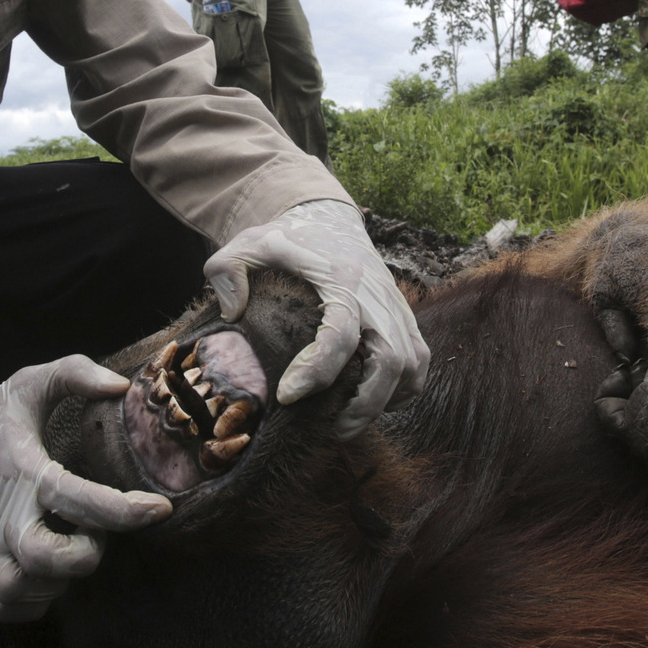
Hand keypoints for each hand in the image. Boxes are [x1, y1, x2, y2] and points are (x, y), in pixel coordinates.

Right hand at [0, 357, 172, 621]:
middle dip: (84, 553)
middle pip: (45, 559)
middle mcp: (5, 520)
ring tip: (70, 546)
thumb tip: (120, 386)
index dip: (123, 511)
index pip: (75, 500)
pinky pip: (12, 608)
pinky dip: (37, 601)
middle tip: (95, 534)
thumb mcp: (31, 382)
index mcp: (25, 474)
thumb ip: (75, 373)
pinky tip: (51, 573)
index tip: (159, 509)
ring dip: (61, 579)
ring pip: (26, 591)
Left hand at [203, 199, 428, 438]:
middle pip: (391, 360)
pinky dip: (404, 389)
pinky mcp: (404, 315)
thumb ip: (226, 268)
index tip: (287, 397)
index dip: (316, 371)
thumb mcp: (249, 242)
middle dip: (364, 404)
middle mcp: (377, 295)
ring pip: (412, 364)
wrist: (330, 219)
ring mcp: (396, 306)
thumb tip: (231, 313)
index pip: (340, 334)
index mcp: (341, 277)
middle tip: (330, 428)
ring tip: (348, 420)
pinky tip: (374, 402)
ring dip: (386, 401)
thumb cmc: (287, 237)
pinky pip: (421, 359)